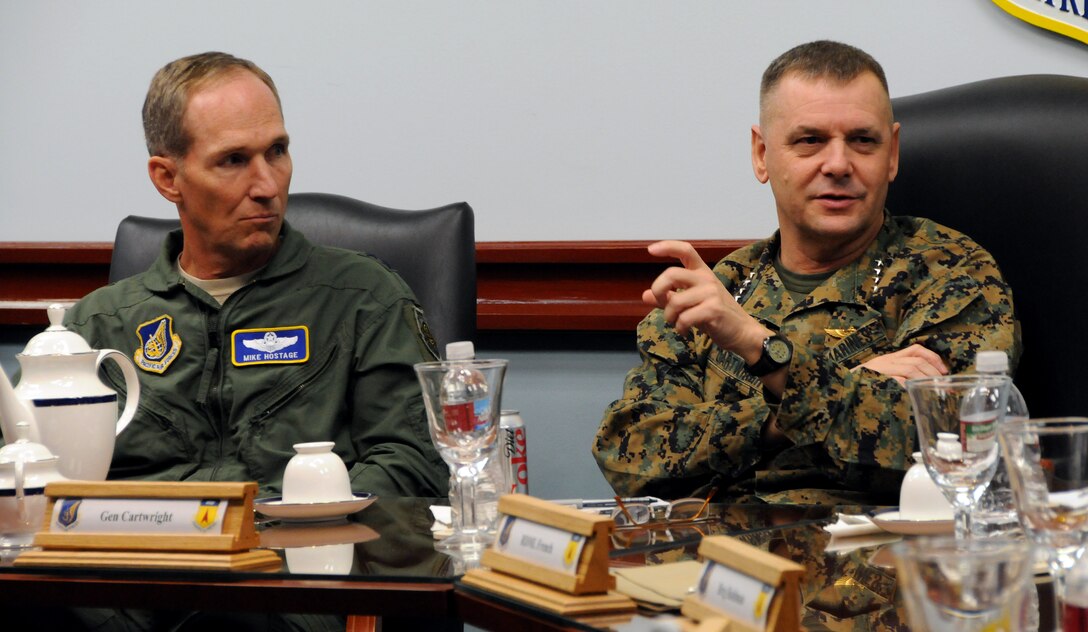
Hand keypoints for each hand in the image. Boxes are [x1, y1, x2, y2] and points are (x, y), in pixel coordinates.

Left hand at [642, 240, 768, 361]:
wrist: (742, 332)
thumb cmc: (715, 316)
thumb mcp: (690, 304)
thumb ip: (668, 298)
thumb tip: (645, 295)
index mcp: (702, 272)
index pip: (685, 250)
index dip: (667, 247)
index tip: (650, 249)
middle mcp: (706, 278)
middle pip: (671, 274)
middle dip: (659, 290)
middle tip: (662, 304)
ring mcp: (711, 293)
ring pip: (675, 301)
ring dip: (669, 316)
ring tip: (676, 323)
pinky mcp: (713, 309)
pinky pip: (684, 317)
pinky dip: (679, 327)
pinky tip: (684, 330)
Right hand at [857, 344, 947, 384]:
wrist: (841, 380)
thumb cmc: (860, 382)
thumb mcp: (879, 376)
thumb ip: (896, 377)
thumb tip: (918, 386)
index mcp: (889, 358)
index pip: (916, 350)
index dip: (932, 357)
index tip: (944, 369)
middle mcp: (886, 360)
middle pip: (916, 360)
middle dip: (933, 371)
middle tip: (943, 383)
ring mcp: (881, 368)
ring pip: (910, 367)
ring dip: (925, 377)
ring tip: (933, 387)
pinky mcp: (877, 376)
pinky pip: (896, 378)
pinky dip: (907, 382)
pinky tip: (913, 390)